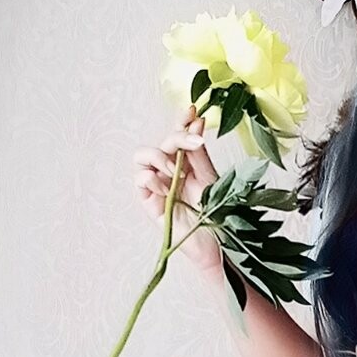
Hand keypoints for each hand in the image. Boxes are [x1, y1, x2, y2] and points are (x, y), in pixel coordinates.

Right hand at [132, 106, 221, 271]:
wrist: (216, 247)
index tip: (191, 110)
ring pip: (143, 156)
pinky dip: (151, 178)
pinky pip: (140, 180)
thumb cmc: (217, 217)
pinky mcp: (150, 202)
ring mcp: (159, 186)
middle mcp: (171, 171)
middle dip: (175, 138)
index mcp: (188, 164)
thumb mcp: (211, 179)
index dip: (181, 121)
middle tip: (193, 144)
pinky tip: (167, 187)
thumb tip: (196, 121)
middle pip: (162, 142)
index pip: (180, 136)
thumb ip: (199, 153)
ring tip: (177, 172)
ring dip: (160, 157)